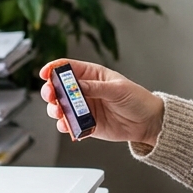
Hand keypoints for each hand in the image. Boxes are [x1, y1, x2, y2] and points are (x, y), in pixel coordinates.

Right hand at [39, 60, 164, 146]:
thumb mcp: (117, 89)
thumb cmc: (137, 99)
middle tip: (51, 96)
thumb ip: (95, 88)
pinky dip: (64, 125)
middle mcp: (85, 90)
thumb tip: (76, 85)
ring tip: (59, 113)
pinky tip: (67, 125)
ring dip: (55, 109)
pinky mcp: (86, 123)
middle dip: (51, 91)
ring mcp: (84, 107)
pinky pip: (69, 124)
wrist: (147, 122)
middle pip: (59, 87)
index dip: (54, 68)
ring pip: (60, 106)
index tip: (44, 74)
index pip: (68, 67)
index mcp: (92, 75)